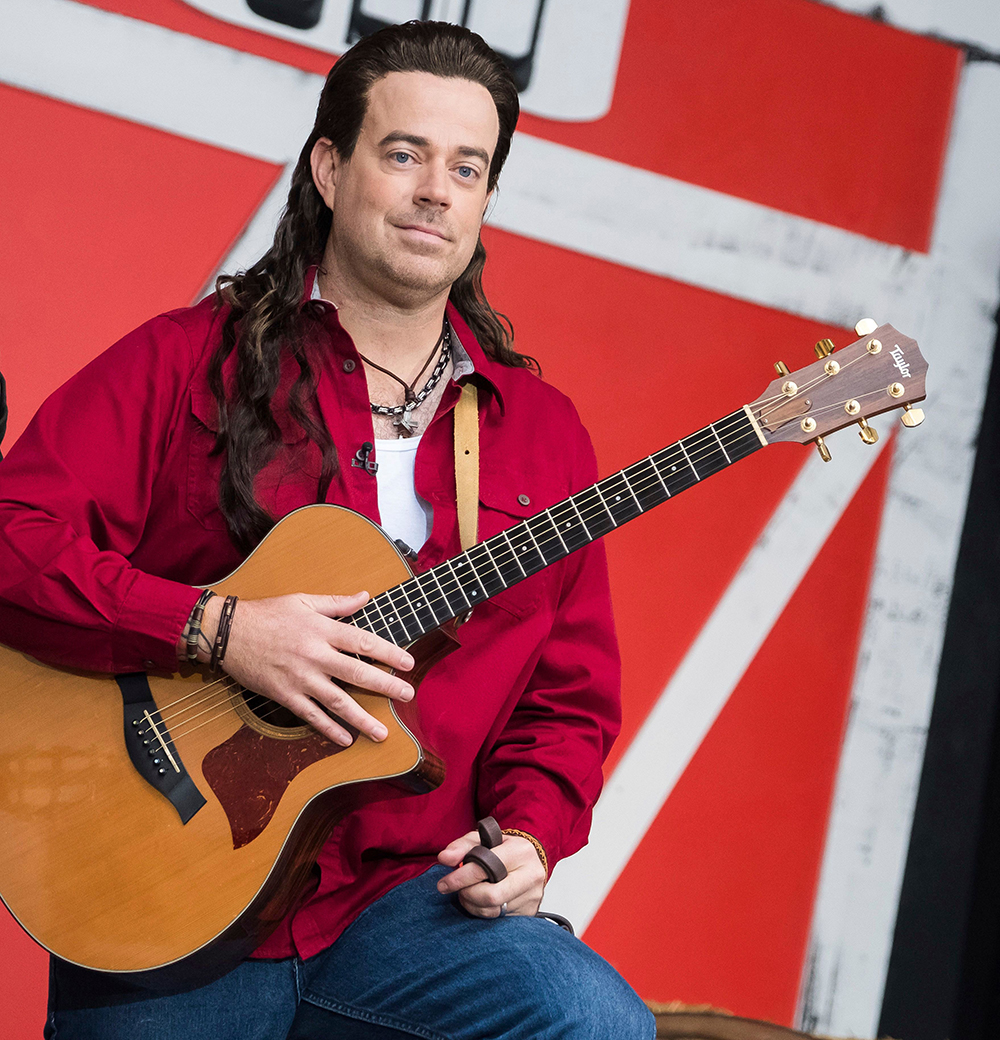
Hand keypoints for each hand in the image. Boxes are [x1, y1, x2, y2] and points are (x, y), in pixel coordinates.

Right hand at [199, 591, 414, 745]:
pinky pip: (311, 716)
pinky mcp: (285, 695)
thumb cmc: (267, 613)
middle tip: (408, 693)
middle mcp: (315, 655)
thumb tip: (365, 597)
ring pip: (337, 701)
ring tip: (382, 732)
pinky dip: (329, 729)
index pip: (363, 641)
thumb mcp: (303, 601)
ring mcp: (300, 678)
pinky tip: (346, 739)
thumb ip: (337, 603)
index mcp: (322, 630)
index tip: (408, 662)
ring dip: (362, 718)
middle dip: (386, 685)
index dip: (388, 652)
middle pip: (357, 672)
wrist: (228, 633)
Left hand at [436, 831, 545, 917]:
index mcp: (519, 850)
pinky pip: (500, 920)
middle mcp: (530, 874)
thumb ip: (461, 846)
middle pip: (491, 896)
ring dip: (473, 905)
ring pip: (494, 911)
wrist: (530, 859)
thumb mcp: (482, 840)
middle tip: (459, 890)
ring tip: (469, 894)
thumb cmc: (503, 849)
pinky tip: (481, 902)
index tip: (444, 883)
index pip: (486, 868)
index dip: (460, 878)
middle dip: (468, 895)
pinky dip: (484, 912)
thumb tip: (444, 858)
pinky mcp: (530, 911)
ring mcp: (532, 895)